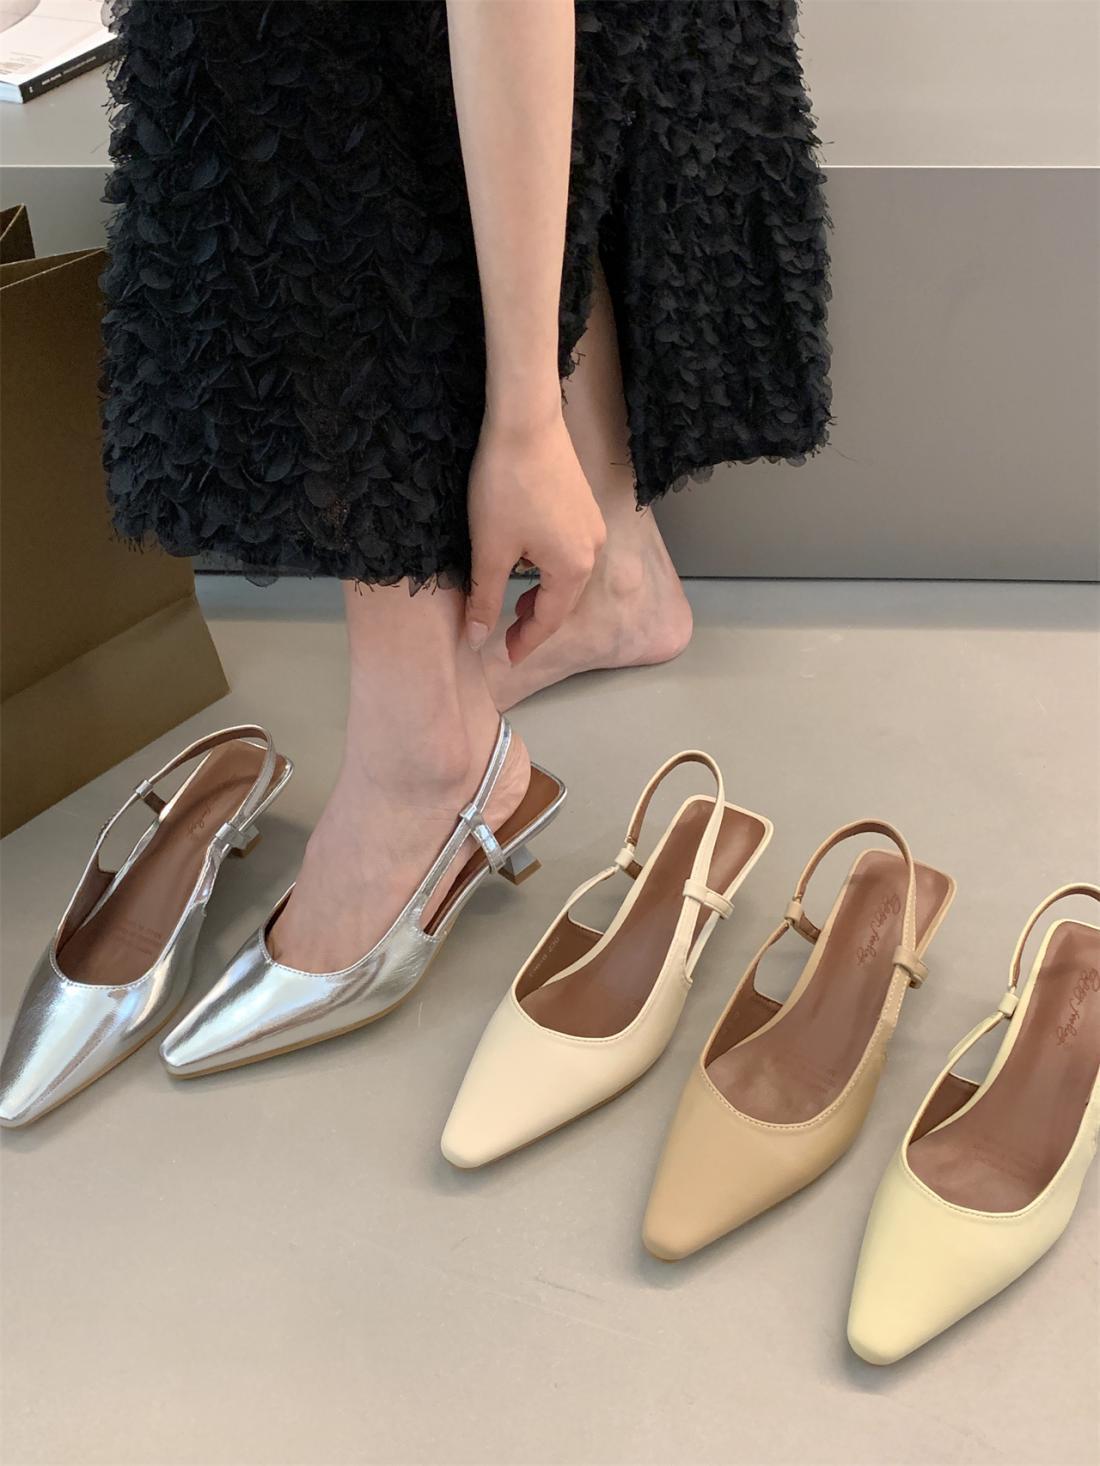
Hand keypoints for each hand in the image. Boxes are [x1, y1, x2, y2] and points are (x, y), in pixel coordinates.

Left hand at [465, 411, 605, 663]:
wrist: (524, 423)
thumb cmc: (505, 487)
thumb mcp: (490, 551)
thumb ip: (486, 600)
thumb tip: (477, 639)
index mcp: (572, 569)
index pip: (548, 620)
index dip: (524, 642)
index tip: (503, 656)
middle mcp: (592, 550)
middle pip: (563, 600)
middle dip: (535, 621)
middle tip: (506, 636)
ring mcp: (592, 526)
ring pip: (567, 576)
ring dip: (542, 594)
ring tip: (514, 603)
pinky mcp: (583, 506)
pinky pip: (569, 552)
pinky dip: (548, 569)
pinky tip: (526, 563)